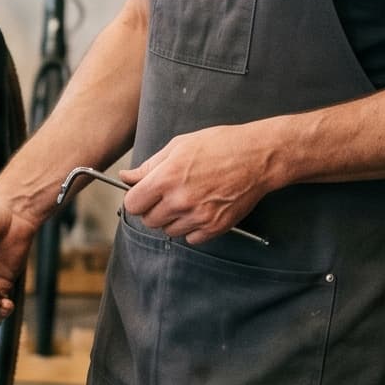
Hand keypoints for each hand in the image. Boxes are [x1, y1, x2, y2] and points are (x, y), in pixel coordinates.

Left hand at [116, 124, 275, 243]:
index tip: (143, 195)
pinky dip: (192, 228)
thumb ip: (149, 166)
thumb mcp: (179, 146)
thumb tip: (127, 177)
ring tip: (188, 200)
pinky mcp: (215, 227)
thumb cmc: (220, 145)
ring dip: (172, 219)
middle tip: (167, 196)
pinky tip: (201, 210)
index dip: (136, 199)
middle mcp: (180, 201)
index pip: (132, 204)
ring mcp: (198, 216)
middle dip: (153, 209)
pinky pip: (191, 238)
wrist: (258, 157)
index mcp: (166, 178)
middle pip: (149, 220)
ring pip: (169, 231)